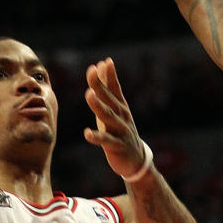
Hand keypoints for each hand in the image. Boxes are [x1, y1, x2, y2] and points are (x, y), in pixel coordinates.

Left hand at [84, 58, 148, 182]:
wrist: (135, 160)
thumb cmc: (120, 131)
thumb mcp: (113, 109)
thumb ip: (107, 88)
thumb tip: (101, 65)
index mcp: (120, 107)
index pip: (115, 88)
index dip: (110, 76)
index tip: (104, 62)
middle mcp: (122, 116)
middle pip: (109, 99)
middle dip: (100, 85)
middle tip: (91, 71)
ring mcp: (121, 131)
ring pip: (109, 117)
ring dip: (98, 105)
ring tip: (89, 95)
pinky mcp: (117, 146)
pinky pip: (106, 141)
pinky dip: (97, 137)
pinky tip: (87, 133)